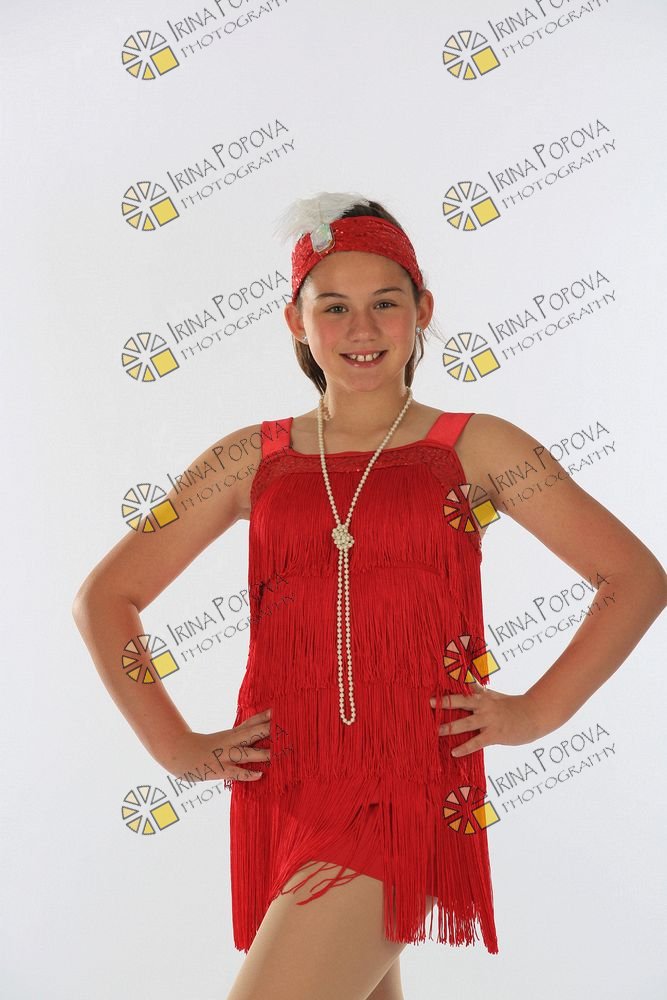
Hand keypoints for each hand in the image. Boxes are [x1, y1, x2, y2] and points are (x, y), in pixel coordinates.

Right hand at [155, 708, 272, 780]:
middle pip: (251, 733)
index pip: (250, 722)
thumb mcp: (224, 737)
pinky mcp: (221, 771)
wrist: (182, 754)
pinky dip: (248, 774)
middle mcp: (230, 742)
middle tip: (284, 727)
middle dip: (267, 730)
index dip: (264, 716)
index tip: (278, 710)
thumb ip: (240, 734)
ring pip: (246, 753)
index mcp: (231, 733)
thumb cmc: (206, 747)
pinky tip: (260, 774)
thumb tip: (258, 729)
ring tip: (276, 754)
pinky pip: (236, 773)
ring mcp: (225, 756)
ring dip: (261, 754)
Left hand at [429, 682, 541, 756]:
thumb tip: (466, 680)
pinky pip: (476, 742)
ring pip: (465, 723)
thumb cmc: (513, 706)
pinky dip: (465, 747)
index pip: (463, 689)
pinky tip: (454, 752)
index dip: (449, 688)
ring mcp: (489, 720)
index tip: (433, 687)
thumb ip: (479, 690)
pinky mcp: (495, 734)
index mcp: (483, 696)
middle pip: (461, 702)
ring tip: (435, 731)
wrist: (534, 715)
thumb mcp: (495, 695)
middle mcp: (484, 705)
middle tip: (428, 703)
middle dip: (445, 703)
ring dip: (449, 727)